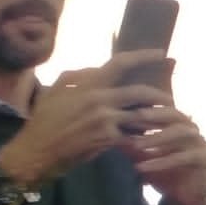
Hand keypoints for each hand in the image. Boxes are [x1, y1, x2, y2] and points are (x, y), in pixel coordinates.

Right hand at [0, 50, 173, 185]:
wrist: (35, 151)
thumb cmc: (43, 121)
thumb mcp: (54, 91)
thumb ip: (76, 76)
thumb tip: (95, 69)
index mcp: (87, 83)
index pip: (120, 63)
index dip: (144, 56)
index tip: (162, 53)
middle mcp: (98, 98)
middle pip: (140, 91)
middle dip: (159, 95)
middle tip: (170, 99)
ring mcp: (104, 118)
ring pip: (141, 114)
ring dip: (155, 118)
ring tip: (165, 120)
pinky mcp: (107, 138)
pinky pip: (132, 134)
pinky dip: (141, 136)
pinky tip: (148, 139)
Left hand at [120, 102, 205, 204]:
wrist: (186, 196)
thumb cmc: (165, 172)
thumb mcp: (143, 155)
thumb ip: (131, 142)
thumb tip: (107, 130)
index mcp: (177, 124)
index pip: (162, 107)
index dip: (145, 106)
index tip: (123, 109)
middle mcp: (191, 129)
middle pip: (175, 114)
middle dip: (154, 114)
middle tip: (133, 115)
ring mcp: (199, 143)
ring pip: (181, 132)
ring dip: (157, 137)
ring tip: (136, 144)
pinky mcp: (203, 159)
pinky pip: (183, 157)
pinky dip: (161, 161)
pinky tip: (142, 167)